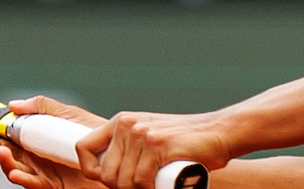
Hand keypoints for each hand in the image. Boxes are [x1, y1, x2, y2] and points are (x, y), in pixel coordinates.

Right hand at [0, 97, 105, 188]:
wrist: (120, 155)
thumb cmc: (98, 135)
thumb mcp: (70, 115)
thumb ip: (44, 108)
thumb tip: (14, 104)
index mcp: (35, 138)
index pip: (7, 135)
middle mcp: (34, 156)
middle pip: (3, 151)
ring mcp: (41, 170)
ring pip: (13, 167)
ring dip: (4, 161)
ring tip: (4, 151)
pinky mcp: (51, 184)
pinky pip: (33, 183)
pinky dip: (22, 178)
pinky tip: (17, 173)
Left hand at [77, 111, 230, 188]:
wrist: (221, 132)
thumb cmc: (187, 142)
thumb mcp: (151, 137)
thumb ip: (129, 149)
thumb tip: (105, 175)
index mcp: (122, 121)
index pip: (82, 148)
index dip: (92, 171)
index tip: (110, 180)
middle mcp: (128, 125)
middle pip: (105, 174)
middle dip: (121, 188)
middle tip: (142, 185)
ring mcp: (142, 134)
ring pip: (122, 181)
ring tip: (155, 183)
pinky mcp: (158, 145)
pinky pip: (140, 181)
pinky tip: (162, 183)